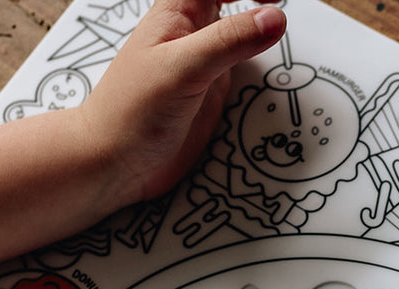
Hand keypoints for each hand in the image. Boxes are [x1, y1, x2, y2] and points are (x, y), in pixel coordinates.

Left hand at [79, 0, 286, 206]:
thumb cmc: (129, 112)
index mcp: (178, 11)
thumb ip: (229, 41)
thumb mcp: (183, 68)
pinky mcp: (213, 91)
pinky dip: (262, 66)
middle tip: (282, 15)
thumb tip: (274, 17)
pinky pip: (245, 67)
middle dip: (261, 3)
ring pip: (244, 32)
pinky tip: (275, 73)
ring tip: (283, 38)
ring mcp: (205, 62)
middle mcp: (194, 32)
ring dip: (264, 33)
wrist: (114, 163)